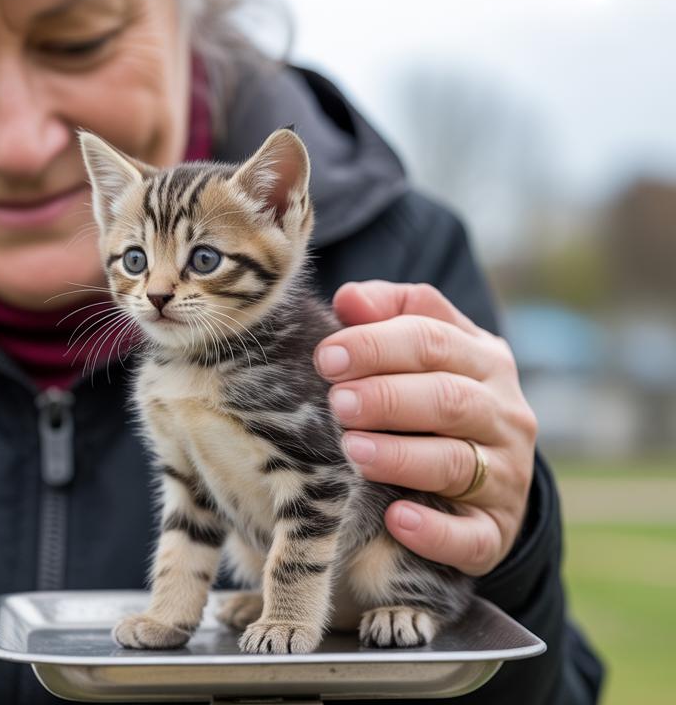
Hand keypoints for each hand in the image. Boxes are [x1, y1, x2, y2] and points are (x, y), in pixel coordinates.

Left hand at [314, 281, 537, 575]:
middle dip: (388, 398)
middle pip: (449, 399)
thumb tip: (349, 297)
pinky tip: (398, 518)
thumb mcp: (422, 351)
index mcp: (484, 361)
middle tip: (337, 403)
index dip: (378, 345)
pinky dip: (435, 530)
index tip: (327, 356)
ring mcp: (506, 476)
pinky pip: (471, 535)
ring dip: (402, 457)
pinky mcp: (494, 532)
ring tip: (353, 450)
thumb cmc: (431, 401)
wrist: (484, 486)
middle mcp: (504, 415)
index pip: (433, 339)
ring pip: (457, 463)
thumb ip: (390, 316)